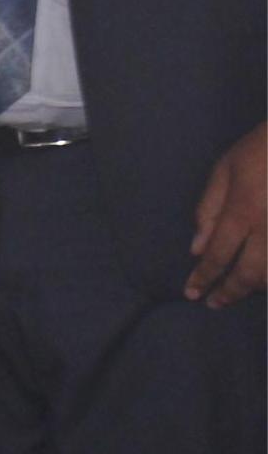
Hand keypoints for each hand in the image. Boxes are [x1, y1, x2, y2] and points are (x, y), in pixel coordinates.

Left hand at [187, 123, 264, 307]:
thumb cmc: (261, 150)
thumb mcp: (225, 170)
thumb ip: (209, 209)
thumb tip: (197, 249)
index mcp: (244, 210)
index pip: (219, 254)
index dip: (204, 277)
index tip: (192, 293)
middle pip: (250, 273)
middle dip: (231, 292)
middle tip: (216, 303)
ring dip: (258, 287)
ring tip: (242, 290)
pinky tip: (266, 279)